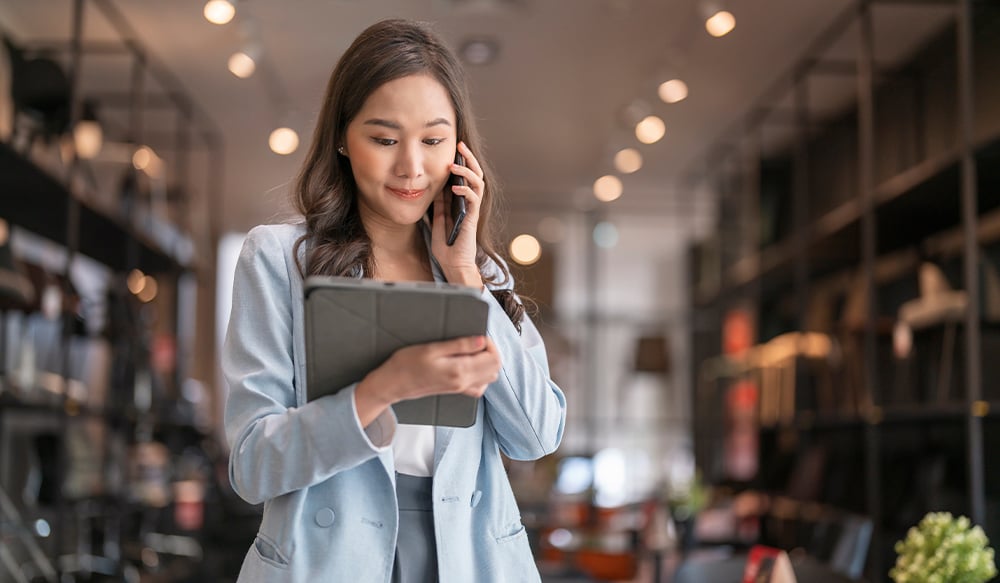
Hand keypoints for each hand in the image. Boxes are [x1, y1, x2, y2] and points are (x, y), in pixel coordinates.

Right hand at [354, 335, 500, 424]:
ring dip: (486, 362)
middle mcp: (463, 382)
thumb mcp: (432, 349)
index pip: (493, 358)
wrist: (392, 384)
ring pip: (489, 377)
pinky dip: (480, 374)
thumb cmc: (406, 364)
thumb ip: (459, 346)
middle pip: (495, 368)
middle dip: (490, 351)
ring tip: (471, 350)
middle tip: (475, 340)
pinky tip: (468, 364)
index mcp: (459, 371)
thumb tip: (482, 341)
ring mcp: (460, 389)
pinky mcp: (455, 391)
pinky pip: (478, 386)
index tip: (477, 335)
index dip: (490, 343)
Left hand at [431, 141, 484, 288]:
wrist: (453, 264)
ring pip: (478, 183)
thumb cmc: (447, 246)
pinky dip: (465, 191)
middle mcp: (470, 203)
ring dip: (467, 171)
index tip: (453, 147)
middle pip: (475, 174)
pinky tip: (455, 187)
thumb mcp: (438, 220)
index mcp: (462, 202)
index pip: (465, 176)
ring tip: (454, 164)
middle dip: (469, 158)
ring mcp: (473, 210)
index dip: (461, 161)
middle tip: (460, 144)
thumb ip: (439, 205)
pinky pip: (474, 200)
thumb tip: (435, 187)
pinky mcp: (472, 218)